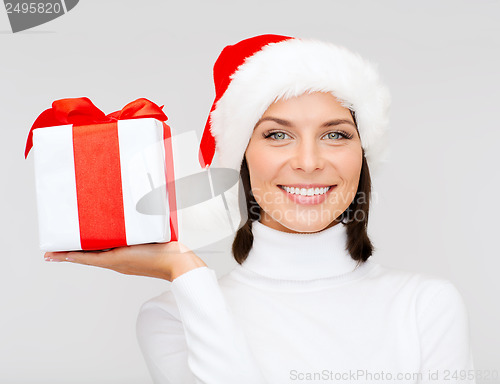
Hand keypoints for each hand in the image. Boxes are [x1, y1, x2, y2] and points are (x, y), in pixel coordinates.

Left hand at [44, 241, 206, 281]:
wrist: (180, 263)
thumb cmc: (160, 258)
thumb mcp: (131, 254)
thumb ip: (112, 253)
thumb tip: (93, 248)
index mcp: (114, 261)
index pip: (83, 258)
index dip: (65, 256)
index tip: (49, 255)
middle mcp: (118, 261)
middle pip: (90, 255)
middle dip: (74, 250)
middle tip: (58, 246)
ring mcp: (127, 259)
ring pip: (103, 251)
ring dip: (90, 246)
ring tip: (80, 239)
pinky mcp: (138, 254)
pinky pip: (117, 248)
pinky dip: (107, 243)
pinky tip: (111, 236)